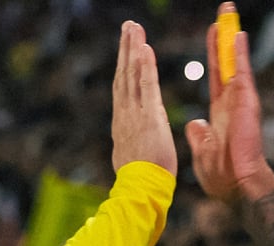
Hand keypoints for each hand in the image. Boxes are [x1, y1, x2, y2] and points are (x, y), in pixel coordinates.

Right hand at [111, 21, 177, 175]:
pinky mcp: (149, 116)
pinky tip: (145, 48)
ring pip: (132, 75)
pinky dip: (145, 66)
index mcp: (124, 123)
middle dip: (125, 49)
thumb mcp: (132, 157)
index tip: (126, 48)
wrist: (140, 191)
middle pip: (124, 75)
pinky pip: (147, 86)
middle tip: (128, 26)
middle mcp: (126, 114)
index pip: (123, 88)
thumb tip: (130, 140)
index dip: (124, 66)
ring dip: (133, 49)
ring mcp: (135, 114)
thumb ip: (131, 143)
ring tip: (134, 28)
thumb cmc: (141, 181)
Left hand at [185, 3, 273, 204]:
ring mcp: (240, 100)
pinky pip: (241, 73)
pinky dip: (239, 54)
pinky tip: (236, 34)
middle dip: (223, 38)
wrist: (237, 186)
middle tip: (223, 13)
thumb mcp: (204, 151)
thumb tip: (194, 124)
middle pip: (225, 63)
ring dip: (231, 38)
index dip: (214, 55)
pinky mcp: (246, 103)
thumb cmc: (222, 176)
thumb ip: (201, 136)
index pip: (216, 76)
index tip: (213, 35)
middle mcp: (232, 101)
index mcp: (220, 112)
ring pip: (234, 62)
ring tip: (229, 14)